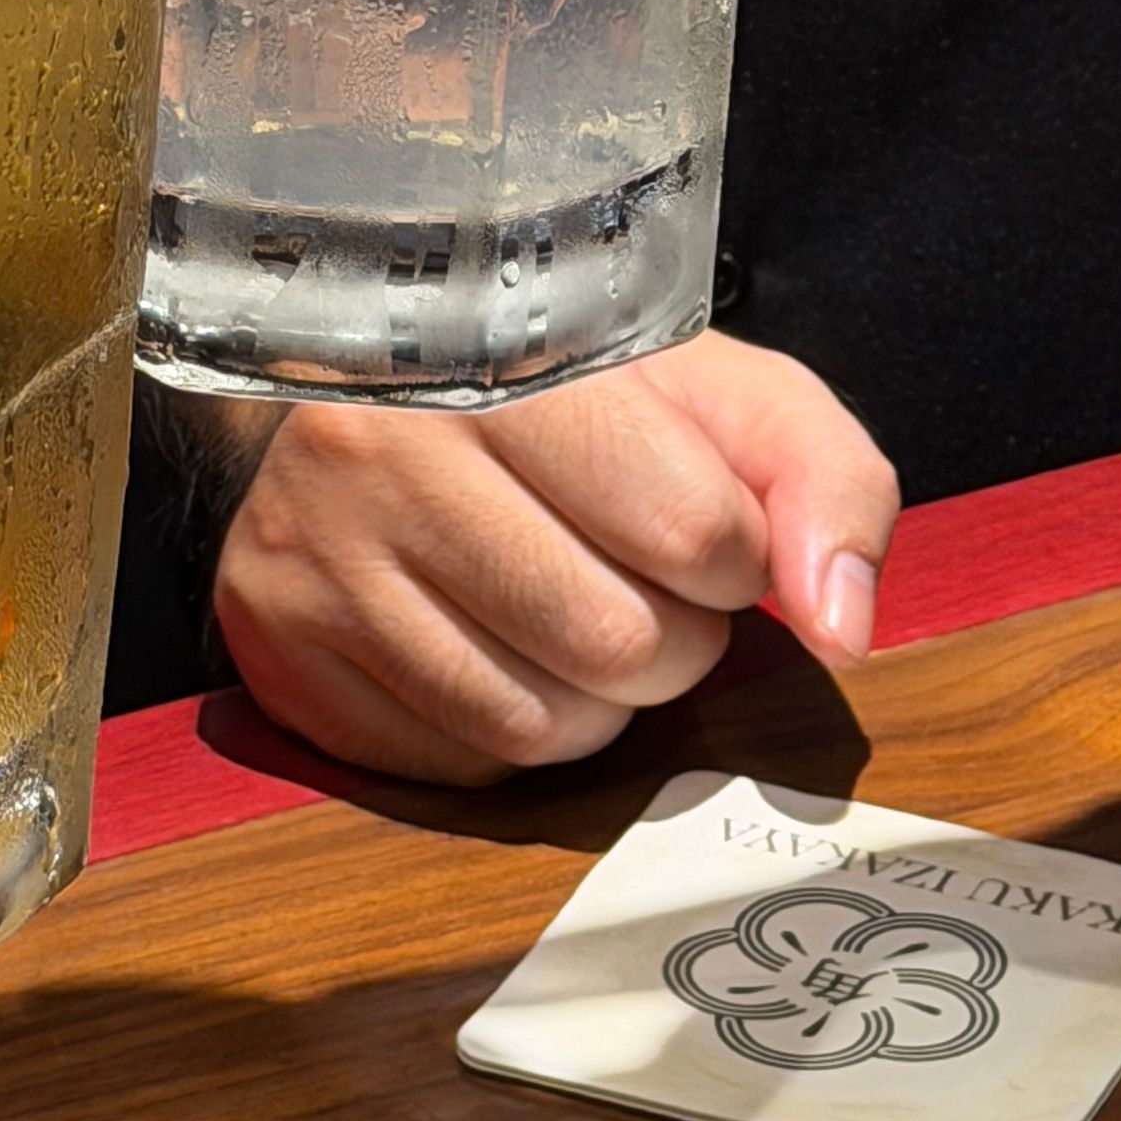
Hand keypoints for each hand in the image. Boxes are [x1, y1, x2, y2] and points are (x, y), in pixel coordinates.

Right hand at [211, 333, 896, 781]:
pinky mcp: (277, 650)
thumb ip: (825, 483)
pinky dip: (513, 733)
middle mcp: (380, 448)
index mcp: (502, 355)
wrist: (368, 391)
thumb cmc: (576, 401)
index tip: (701, 531)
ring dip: (601, 704)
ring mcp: (313, 555)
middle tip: (644, 589)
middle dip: (674, 644)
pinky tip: (499, 652)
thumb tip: (843, 628)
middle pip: (618, 644)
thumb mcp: (718, 396)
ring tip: (579, 623)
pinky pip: (457, 764)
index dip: (732, 560)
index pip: (691, 529)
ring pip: (536, 724)